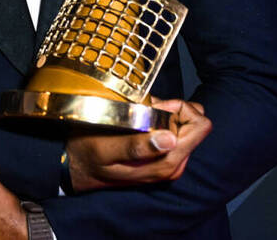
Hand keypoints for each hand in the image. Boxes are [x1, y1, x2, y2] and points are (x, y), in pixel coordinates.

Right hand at [66, 98, 211, 190]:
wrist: (77, 169)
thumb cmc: (88, 154)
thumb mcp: (105, 148)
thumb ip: (137, 146)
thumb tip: (171, 139)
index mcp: (167, 162)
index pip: (199, 126)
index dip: (179, 109)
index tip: (155, 107)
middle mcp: (174, 165)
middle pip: (195, 125)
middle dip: (172, 110)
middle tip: (144, 110)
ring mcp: (170, 163)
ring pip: (185, 126)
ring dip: (165, 115)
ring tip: (137, 117)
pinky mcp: (164, 159)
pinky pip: (174, 132)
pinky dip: (160, 121)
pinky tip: (138, 124)